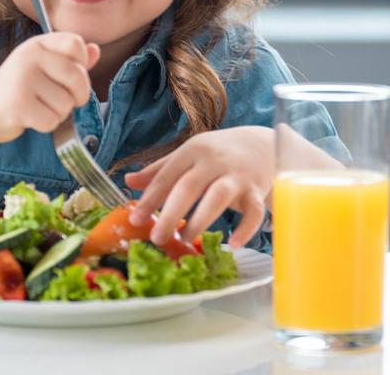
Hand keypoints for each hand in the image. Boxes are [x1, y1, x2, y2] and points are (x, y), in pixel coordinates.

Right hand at [0, 32, 99, 144]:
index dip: (82, 64)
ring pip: (66, 103)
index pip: (76, 44)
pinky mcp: (18, 105)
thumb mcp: (44, 68)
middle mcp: (29, 57)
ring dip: (58, 113)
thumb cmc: (20, 89)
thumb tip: (95, 50)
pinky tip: (31, 118)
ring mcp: (22, 80)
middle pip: (77, 77)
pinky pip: (53, 120)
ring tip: (38, 107)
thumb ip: (71, 60)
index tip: (69, 76)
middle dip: (77, 96)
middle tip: (61, 100)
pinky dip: (46, 125)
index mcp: (37, 44)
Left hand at [124, 126, 273, 249]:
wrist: (261, 145)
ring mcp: (237, 175)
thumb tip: (128, 182)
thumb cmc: (218, 154)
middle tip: (156, 238)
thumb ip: (159, 170)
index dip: (151, 198)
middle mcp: (214, 160)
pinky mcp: (256, 190)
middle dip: (171, 213)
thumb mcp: (188, 155)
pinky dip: (246, 228)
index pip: (168, 175)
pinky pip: (254, 211)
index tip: (134, 219)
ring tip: (184, 240)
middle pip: (190, 186)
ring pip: (218, 197)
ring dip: (201, 220)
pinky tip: (234, 244)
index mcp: (193, 150)